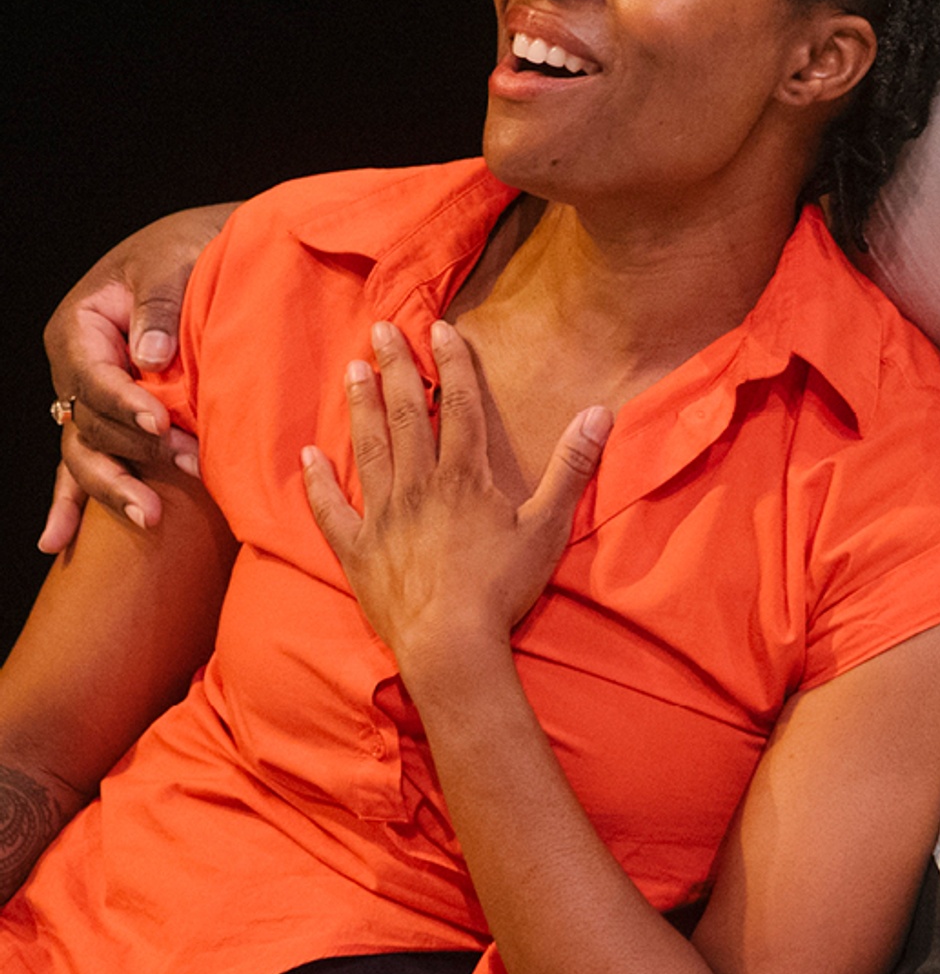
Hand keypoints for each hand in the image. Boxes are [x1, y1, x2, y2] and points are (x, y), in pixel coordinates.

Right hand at [41, 209, 231, 546]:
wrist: (205, 254)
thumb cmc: (188, 250)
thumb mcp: (172, 260)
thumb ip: (159, 304)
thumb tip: (149, 356)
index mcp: (79, 326)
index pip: (93, 376)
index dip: (124, 403)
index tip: (160, 423)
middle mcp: (75, 368)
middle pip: (90, 423)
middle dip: (138, 450)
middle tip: (191, 463)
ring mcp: (88, 399)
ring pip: (85, 454)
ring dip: (116, 487)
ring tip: (150, 515)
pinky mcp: (111, 420)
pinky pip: (82, 464)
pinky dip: (70, 502)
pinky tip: (56, 541)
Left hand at [300, 320, 609, 687]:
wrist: (451, 645)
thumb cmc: (501, 588)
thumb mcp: (547, 527)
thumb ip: (571, 467)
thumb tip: (599, 412)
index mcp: (464, 477)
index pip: (460, 406)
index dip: (452, 364)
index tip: (440, 328)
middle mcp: (418, 485)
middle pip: (407, 414)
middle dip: (396, 368)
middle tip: (381, 330)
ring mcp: (382, 516)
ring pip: (369, 448)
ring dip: (361, 406)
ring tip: (353, 371)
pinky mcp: (357, 550)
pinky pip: (330, 510)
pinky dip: (318, 483)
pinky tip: (308, 456)